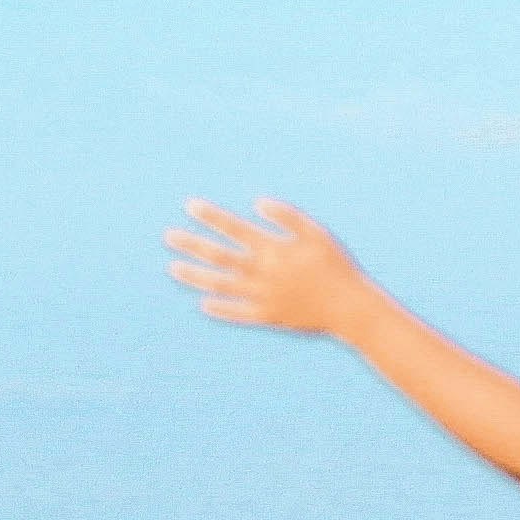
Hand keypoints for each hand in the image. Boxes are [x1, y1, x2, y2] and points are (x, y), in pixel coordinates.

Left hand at [168, 200, 381, 339]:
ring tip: (173, 267)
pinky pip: (238, 313)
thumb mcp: (317, 234)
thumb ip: (287, 216)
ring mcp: (263, 297)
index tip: (190, 206)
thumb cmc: (336, 266)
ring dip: (195, 276)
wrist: (350, 307)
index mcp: (274, 249)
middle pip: (219, 256)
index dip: (211, 217)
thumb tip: (258, 202)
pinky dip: (219, 309)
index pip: (234, 229)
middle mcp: (263, 273)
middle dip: (192, 244)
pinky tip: (202, 303)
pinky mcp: (268, 317)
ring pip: (221, 285)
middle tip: (168, 236)